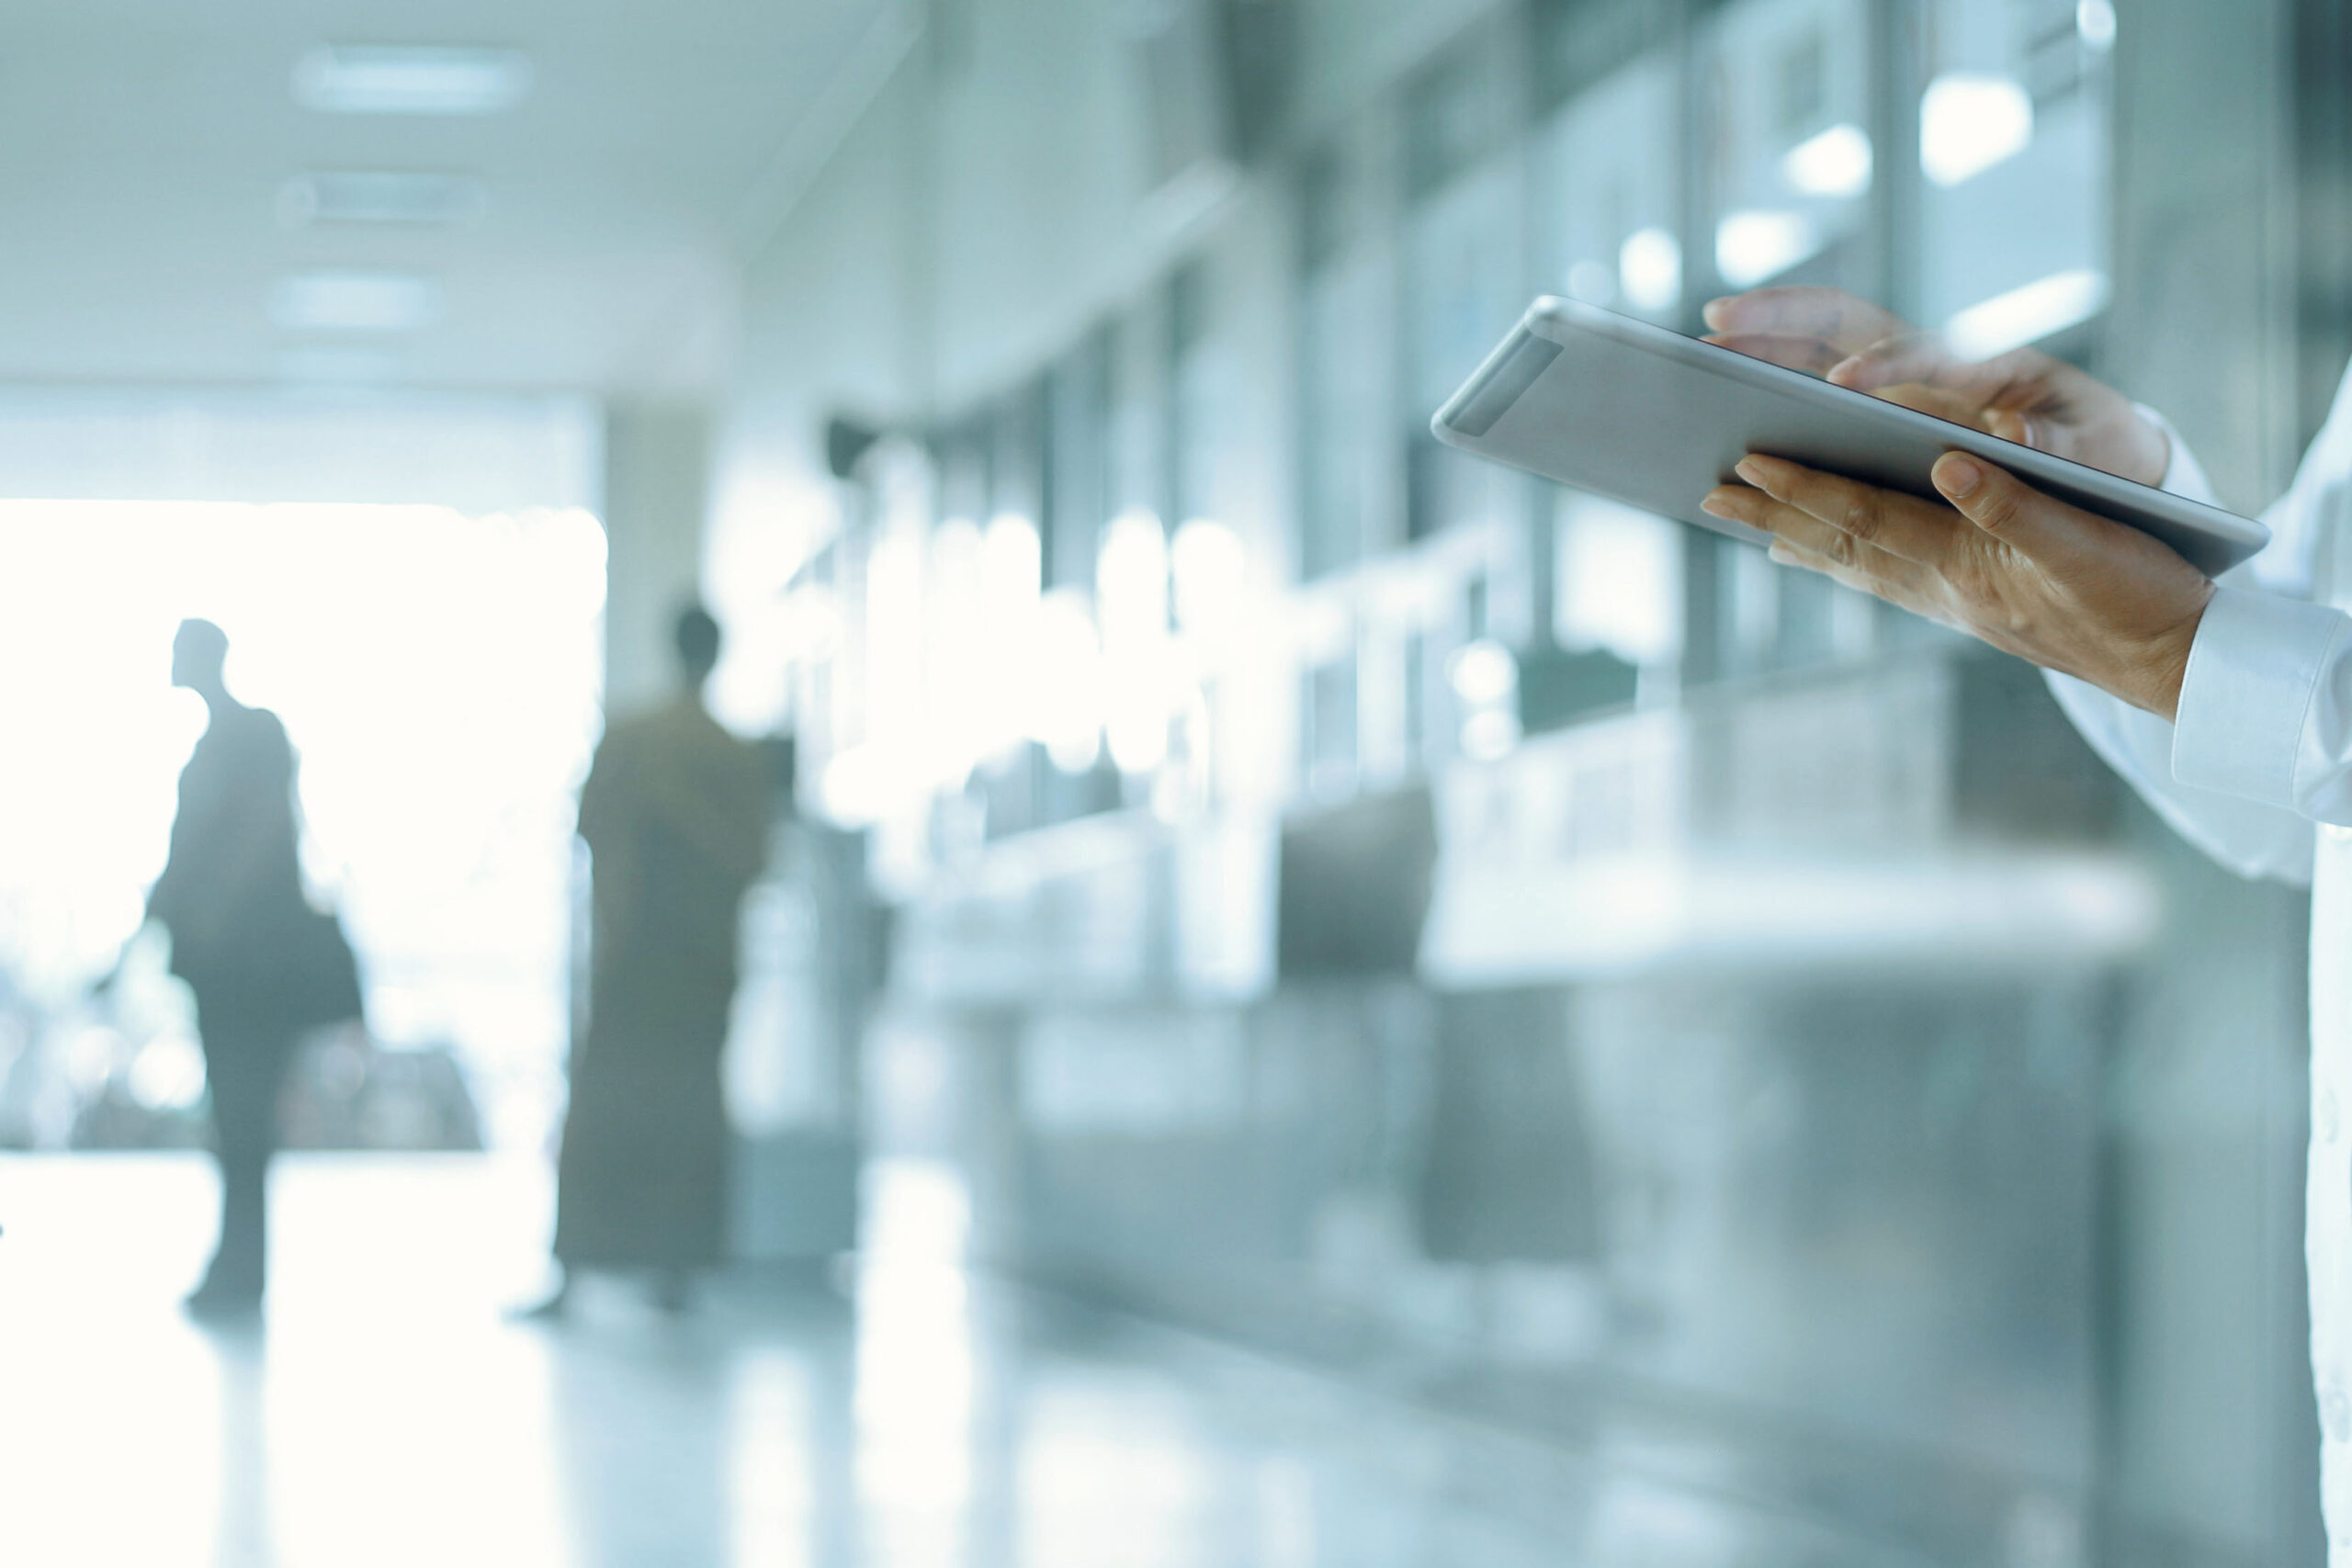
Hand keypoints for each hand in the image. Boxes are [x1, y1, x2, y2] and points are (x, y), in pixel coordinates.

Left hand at [1701, 451, 2215, 719]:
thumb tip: (1949, 461)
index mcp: (1964, 562)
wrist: (2174, 664)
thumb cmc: (2139, 598)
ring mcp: (1952, 600)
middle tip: (1706, 491)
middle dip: (1771, 515)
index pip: (1864, 516)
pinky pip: (1885, 577)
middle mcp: (1943, 585)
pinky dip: (1843, 558)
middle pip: (1839, 543)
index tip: (1745, 461)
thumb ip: (2015, 504)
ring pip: (1854, 562)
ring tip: (1742, 517)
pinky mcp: (1969, 607)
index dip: (1803, 487)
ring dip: (1794, 537)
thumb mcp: (2086, 544)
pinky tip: (1818, 552)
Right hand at [1702, 287, 2171, 487]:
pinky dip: (1771, 382)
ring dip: (1762, 339)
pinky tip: (1728, 411)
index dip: (1884, 366)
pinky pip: (1815, 382)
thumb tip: (2015, 434)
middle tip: (1717, 323)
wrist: (2101, 449)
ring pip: (1819, 344)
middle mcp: (1933, 362)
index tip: (1840, 386)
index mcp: (1985, 369)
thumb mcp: (2092, 448)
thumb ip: (2055, 443)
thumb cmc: (2098, 449)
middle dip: (1783, 315)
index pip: (1924, 354)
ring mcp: (1903, 380)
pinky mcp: (1884, 404)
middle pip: (1846, 321)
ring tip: (1704, 349)